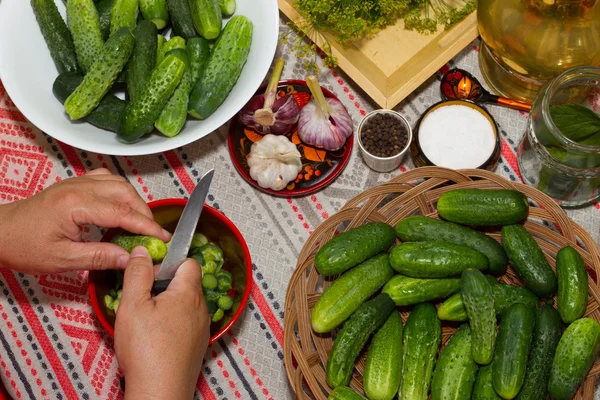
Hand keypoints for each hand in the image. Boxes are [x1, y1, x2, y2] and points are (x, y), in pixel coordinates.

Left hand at [0, 168, 169, 273]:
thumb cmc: (23, 245)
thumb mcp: (63, 259)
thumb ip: (100, 257)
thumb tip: (129, 259)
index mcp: (76, 205)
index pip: (122, 212)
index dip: (146, 225)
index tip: (161, 237)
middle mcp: (78, 188)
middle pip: (124, 193)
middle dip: (143, 212)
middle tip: (152, 233)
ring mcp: (76, 183)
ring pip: (118, 183)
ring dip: (134, 201)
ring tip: (140, 222)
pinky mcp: (73, 185)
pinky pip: (105, 180)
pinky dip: (120, 191)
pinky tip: (121, 206)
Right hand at [115, 247, 209, 399]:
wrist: (160, 391)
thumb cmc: (147, 349)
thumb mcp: (133, 304)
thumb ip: (137, 273)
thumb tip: (141, 252)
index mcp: (188, 293)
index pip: (188, 262)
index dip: (169, 261)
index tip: (151, 270)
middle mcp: (201, 308)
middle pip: (186, 283)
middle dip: (165, 284)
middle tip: (143, 297)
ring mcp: (201, 328)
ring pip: (186, 304)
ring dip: (168, 305)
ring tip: (146, 319)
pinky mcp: (198, 345)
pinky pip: (187, 324)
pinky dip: (173, 324)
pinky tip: (155, 337)